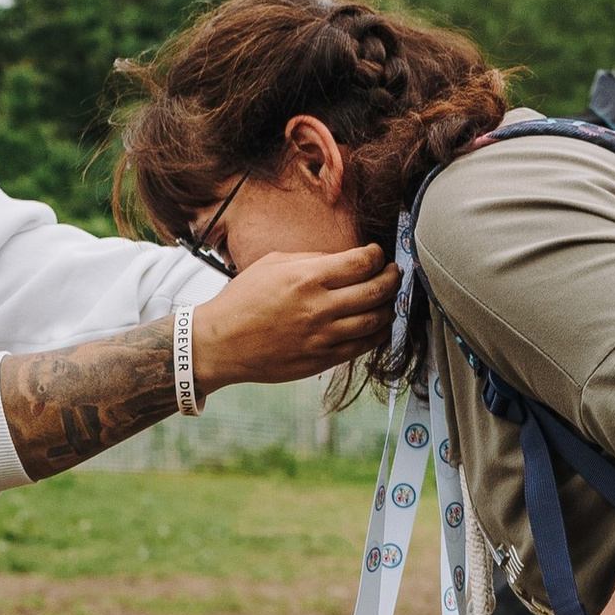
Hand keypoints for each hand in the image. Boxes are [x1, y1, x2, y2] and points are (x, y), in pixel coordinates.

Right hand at [188, 243, 396, 392]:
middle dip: (392, 278)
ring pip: (376, 320)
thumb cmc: (243, 299)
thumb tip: (345, 259)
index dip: (377, 256)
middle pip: (377, 290)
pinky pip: (363, 346)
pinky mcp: (322, 360)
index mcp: (306, 278)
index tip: (377, 254)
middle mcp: (319, 307)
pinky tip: (378, 324)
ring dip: (389, 306)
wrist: (221, 343)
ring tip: (388, 298)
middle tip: (393, 273)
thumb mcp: (273, 264)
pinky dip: (378, 333)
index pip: (363, 263)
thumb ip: (312, 259)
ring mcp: (322, 337)